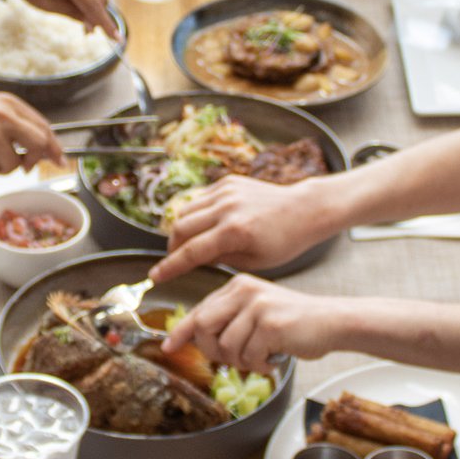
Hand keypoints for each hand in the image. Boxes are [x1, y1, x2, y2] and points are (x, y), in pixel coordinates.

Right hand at [0, 91, 64, 173]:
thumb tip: (42, 145)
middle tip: (26, 165)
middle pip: (38, 144)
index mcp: (8, 102)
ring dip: (1, 165)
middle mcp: (3, 117)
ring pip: (14, 164)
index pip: (43, 126)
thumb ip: (15, 121)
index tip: (59, 159)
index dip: (54, 146)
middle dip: (35, 159)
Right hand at [152, 175, 334, 279]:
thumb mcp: (254, 261)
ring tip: (188, 244)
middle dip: (172, 247)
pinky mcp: (228, 182)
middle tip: (174, 260)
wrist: (303, 209)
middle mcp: (227, 208)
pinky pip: (200, 199)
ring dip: (180, 230)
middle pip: (181, 228)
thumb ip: (220, 259)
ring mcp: (226, 191)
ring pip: (186, 211)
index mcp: (235, 232)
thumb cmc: (284, 241)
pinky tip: (204, 226)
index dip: (170, 267)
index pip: (192, 252)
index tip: (156, 276)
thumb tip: (193, 258)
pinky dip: (196, 214)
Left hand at [161, 275, 334, 371]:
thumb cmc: (294, 322)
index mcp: (237, 286)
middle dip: (211, 350)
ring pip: (225, 346)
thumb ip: (229, 319)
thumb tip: (198, 339)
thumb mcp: (257, 311)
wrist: (332, 322)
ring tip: (261, 356)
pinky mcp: (269, 324)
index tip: (169, 346)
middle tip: (232, 359)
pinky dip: (259, 365)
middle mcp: (244, 291)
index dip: (181, 331)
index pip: (199, 310)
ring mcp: (257, 306)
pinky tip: (273, 358)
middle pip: (203, 326)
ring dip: (242, 361)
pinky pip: (249, 356)